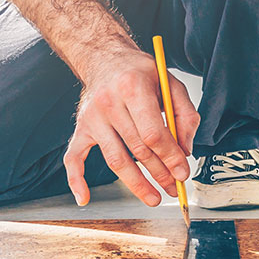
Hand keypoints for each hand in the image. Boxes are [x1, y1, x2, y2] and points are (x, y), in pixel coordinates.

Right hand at [63, 49, 199, 206]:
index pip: (152, 133)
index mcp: (133, 88)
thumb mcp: (170, 83)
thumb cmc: (140, 74)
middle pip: (137, 150)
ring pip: (115, 160)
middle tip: (173, 188)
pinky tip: (83, 199)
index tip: (182, 173)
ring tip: (153, 198)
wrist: (106, 59)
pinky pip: (74, 158)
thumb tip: (185, 151)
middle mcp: (108, 103)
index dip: (169, 157)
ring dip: (136, 184)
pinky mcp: (81, 129)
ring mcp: (92, 118)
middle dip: (159, 173)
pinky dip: (76, 180)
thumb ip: (185, 114)